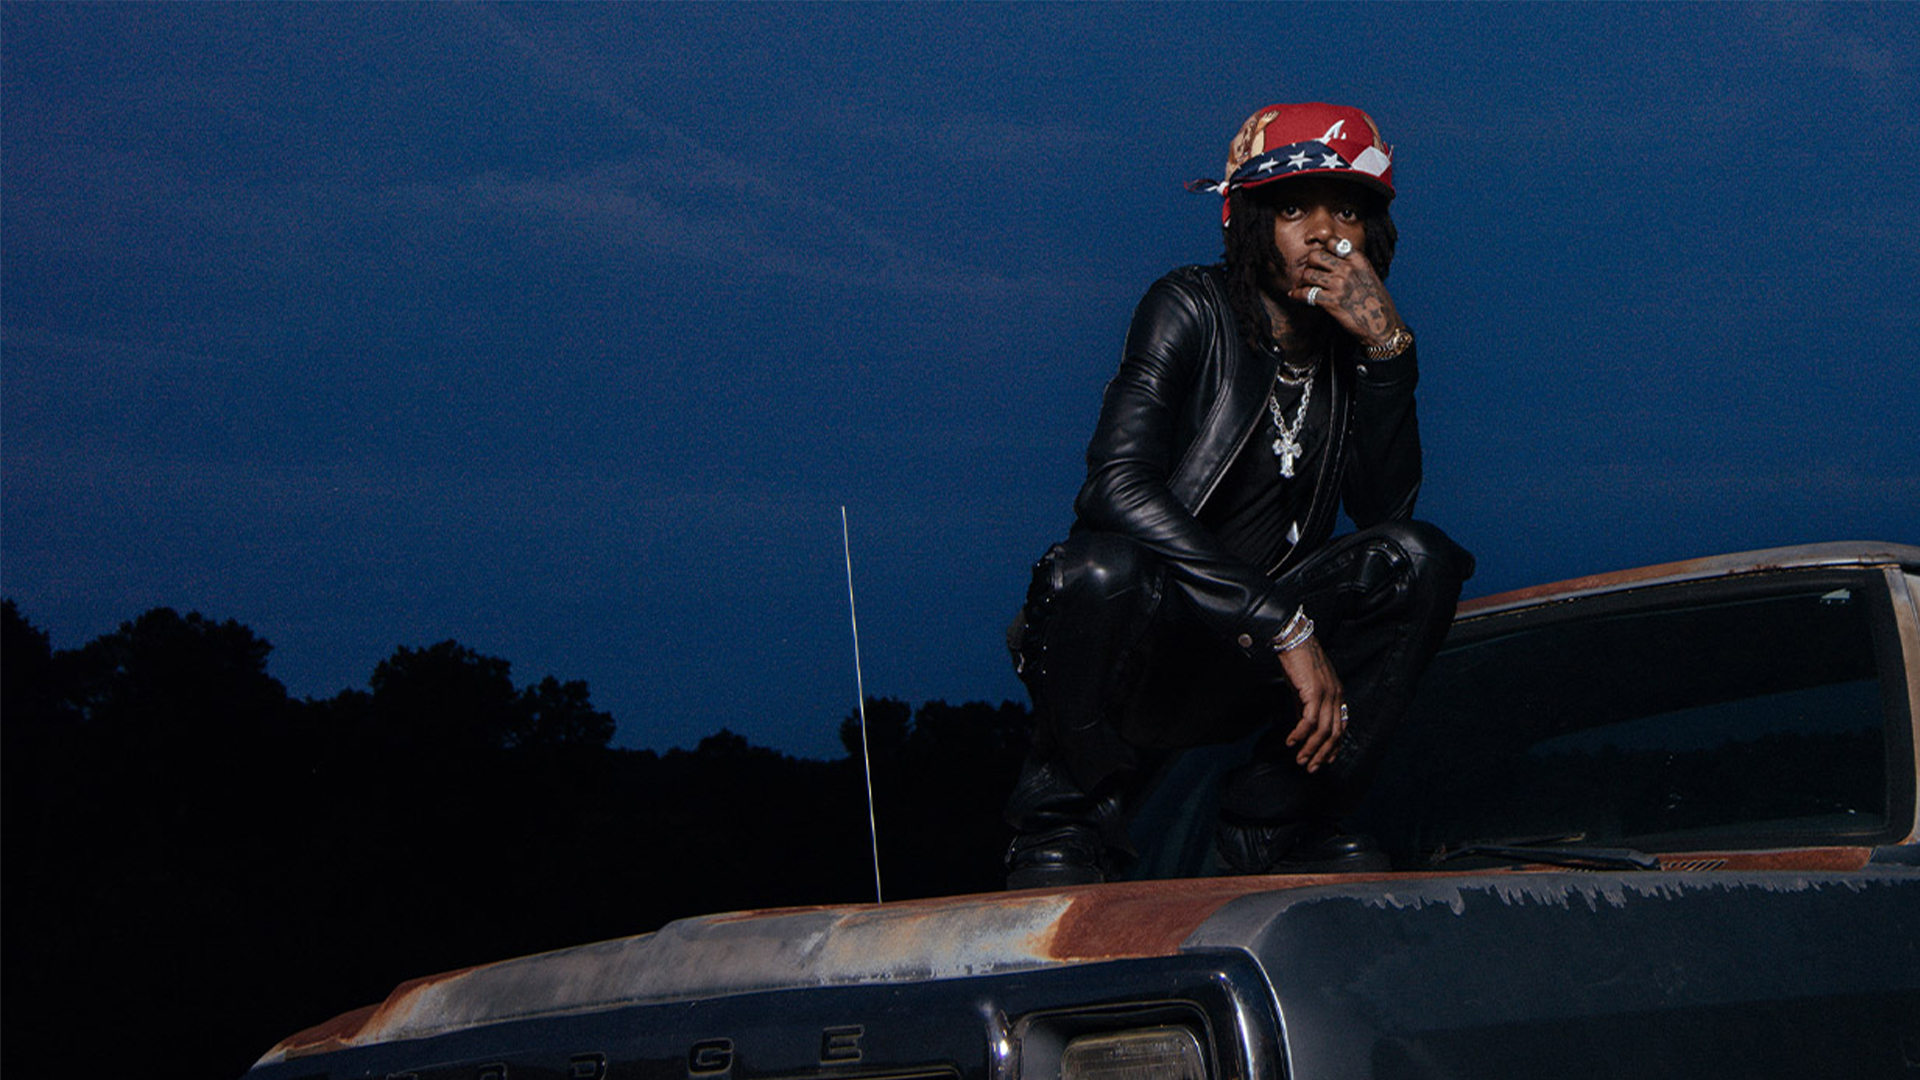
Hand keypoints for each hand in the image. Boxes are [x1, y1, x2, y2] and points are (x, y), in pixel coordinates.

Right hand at [1276, 635, 1345, 772]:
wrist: (1293, 639)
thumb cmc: (1297, 660)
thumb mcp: (1304, 687)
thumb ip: (1305, 706)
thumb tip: (1302, 726)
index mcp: (1337, 693)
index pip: (1341, 726)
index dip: (1334, 747)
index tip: (1324, 760)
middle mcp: (1336, 695)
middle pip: (1334, 733)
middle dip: (1322, 754)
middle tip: (1310, 767)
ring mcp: (1327, 694)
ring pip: (1323, 731)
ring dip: (1311, 749)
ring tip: (1300, 759)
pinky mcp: (1313, 692)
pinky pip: (1309, 721)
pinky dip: (1300, 734)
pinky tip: (1291, 741)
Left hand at [1289, 242, 1406, 352]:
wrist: (1383, 325)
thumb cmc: (1377, 303)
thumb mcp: (1369, 276)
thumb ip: (1352, 266)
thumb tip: (1333, 262)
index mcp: (1358, 260)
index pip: (1332, 243)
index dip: (1321, 250)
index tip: (1318, 260)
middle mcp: (1348, 269)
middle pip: (1315, 256)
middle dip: (1308, 265)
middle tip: (1307, 275)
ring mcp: (1339, 284)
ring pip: (1308, 274)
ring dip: (1301, 281)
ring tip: (1301, 287)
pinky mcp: (1332, 301)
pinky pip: (1306, 293)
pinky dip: (1297, 295)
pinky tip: (1295, 296)